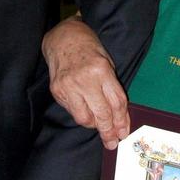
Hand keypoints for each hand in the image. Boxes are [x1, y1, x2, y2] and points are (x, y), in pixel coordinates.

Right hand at [42, 17, 128, 148]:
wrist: (63, 38)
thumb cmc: (89, 48)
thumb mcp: (107, 63)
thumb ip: (112, 89)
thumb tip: (118, 119)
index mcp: (101, 70)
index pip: (116, 103)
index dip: (121, 121)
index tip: (123, 132)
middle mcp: (84, 80)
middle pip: (101, 114)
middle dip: (109, 132)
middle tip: (112, 142)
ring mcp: (68, 86)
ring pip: (84, 118)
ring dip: (93, 125)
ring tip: (98, 125)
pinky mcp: (56, 90)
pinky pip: (72, 111)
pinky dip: (80, 114)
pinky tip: (85, 111)